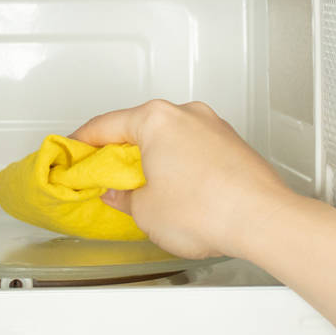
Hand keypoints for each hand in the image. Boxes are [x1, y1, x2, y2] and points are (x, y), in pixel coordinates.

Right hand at [69, 100, 293, 259]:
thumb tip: (120, 194)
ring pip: (171, 137)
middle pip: (140, 127)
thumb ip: (123, 198)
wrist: (263, 219)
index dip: (83, 142)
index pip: (106, 125)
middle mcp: (187, 114)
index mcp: (157, 119)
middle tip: (103, 174)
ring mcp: (214, 127)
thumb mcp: (145, 211)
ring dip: (154, 158)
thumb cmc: (207, 210)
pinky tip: (177, 189)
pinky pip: (195, 148)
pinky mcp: (233, 145)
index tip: (72, 152)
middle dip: (120, 151)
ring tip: (142, 188)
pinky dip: (180, 163)